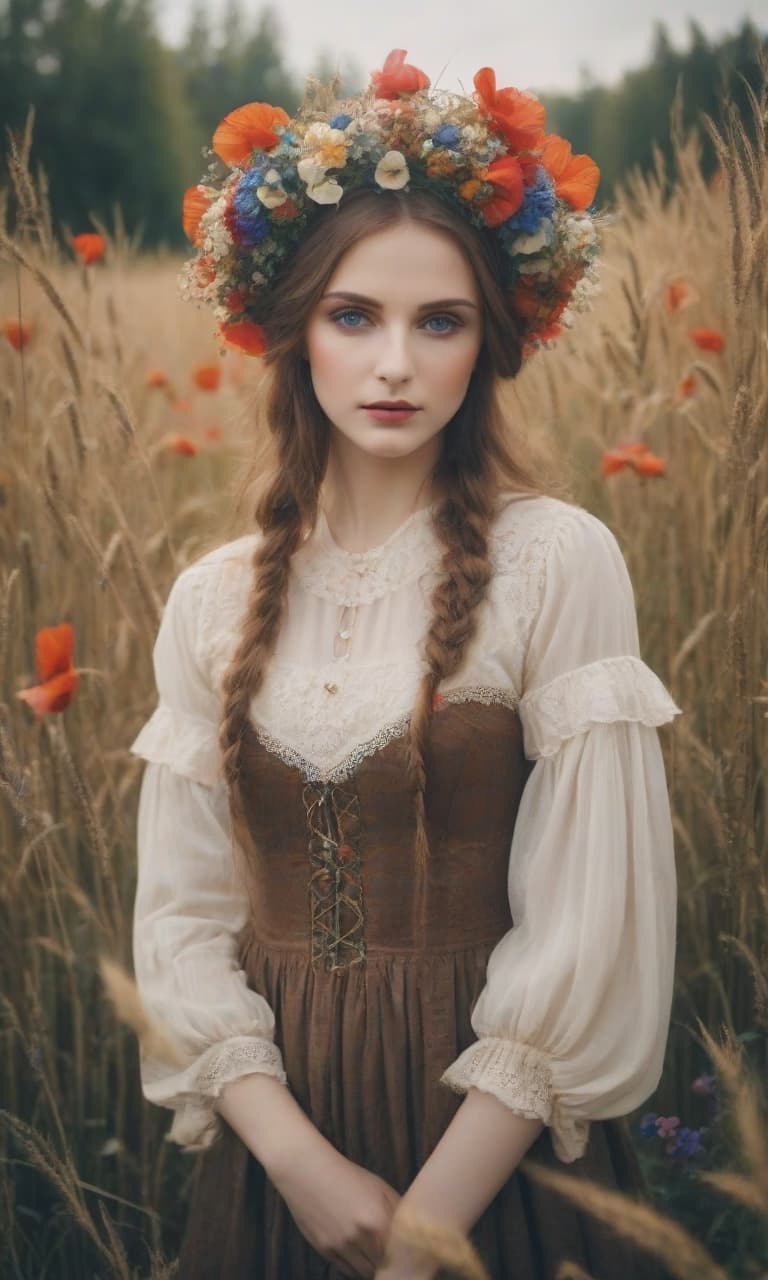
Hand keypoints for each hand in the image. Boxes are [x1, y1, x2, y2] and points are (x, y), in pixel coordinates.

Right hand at [268, 1142, 400, 1277]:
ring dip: (371, 1268)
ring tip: (373, 1257)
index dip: (402, 1257)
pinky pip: (346, 1270)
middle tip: (389, 1258)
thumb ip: (398, 1210)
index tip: (404, 1256)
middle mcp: (359, 1237)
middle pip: (381, 1267)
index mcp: (378, 1221)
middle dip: (387, 1264)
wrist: (310, 1171)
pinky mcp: (325, 1250)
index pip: (398, 1255)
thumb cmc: (348, 1176)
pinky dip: (354, 1267)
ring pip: (363, 1272)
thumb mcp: (379, 1187)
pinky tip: (357, 1254)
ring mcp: (340, 1246)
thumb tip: (413, 1229)